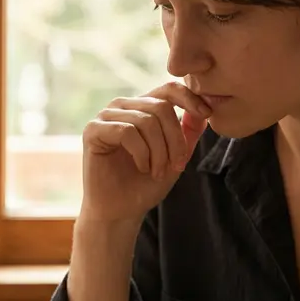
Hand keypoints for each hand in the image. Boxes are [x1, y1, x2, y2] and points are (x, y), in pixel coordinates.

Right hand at [80, 81, 210, 224]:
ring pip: (145, 120)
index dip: (189, 98)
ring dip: (159, 151)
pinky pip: (127, 132)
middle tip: (176, 166)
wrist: (121, 211)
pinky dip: (141, 153)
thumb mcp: (176, 156)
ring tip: (156, 172)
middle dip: (174, 139)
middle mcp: (123, 107)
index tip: (206, 113)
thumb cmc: (145, 185)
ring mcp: (106, 116)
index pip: (168, 89)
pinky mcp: (93, 130)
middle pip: (160, 107)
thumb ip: (188, 132)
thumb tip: (204, 110)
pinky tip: (142, 168)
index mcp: (142, 108)